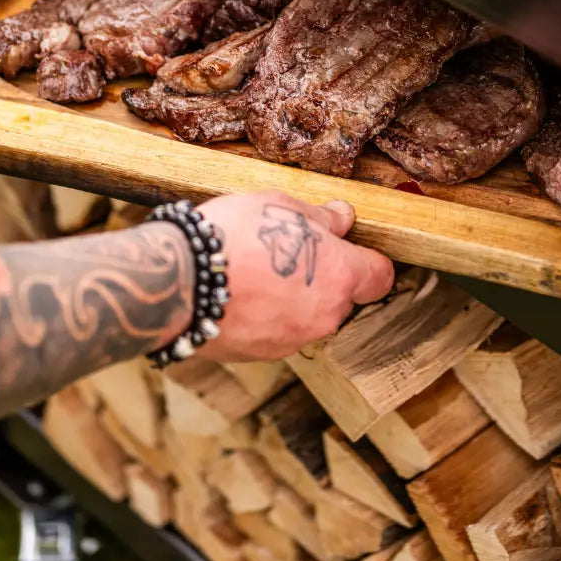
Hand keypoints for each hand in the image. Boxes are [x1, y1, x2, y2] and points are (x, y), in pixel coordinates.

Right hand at [190, 190, 394, 361]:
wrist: (181, 280)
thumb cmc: (234, 235)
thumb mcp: (280, 205)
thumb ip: (319, 217)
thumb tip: (341, 219)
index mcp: (340, 276)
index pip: (379, 277)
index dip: (367, 261)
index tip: (349, 249)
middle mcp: (325, 315)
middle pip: (340, 298)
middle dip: (322, 279)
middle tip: (287, 253)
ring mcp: (293, 340)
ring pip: (307, 317)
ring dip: (292, 299)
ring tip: (255, 273)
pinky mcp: (262, 355)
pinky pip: (275, 332)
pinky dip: (265, 317)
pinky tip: (238, 294)